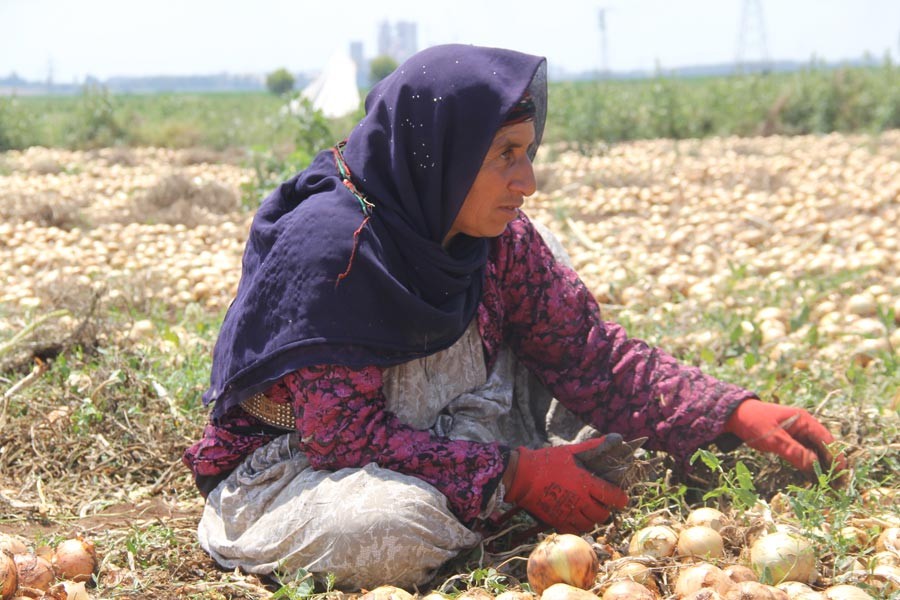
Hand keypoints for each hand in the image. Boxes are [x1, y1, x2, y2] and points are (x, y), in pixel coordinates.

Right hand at [504, 439, 628, 533]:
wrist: (522, 476)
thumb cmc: (547, 461)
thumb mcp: (570, 451)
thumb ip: (592, 447)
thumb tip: (615, 438)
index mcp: (586, 483)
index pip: (612, 496)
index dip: (620, 499)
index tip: (621, 499)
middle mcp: (580, 500)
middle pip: (602, 514)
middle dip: (605, 510)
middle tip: (600, 504)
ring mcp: (568, 512)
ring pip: (590, 524)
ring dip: (592, 519)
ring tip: (588, 511)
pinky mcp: (557, 521)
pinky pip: (574, 530)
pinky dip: (578, 526)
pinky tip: (575, 518)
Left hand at [724, 399, 846, 475]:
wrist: (736, 415)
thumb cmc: (754, 422)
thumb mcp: (774, 439)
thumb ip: (794, 452)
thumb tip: (815, 467)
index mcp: (805, 421)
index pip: (827, 440)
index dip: (836, 458)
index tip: (841, 475)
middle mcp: (805, 427)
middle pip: (824, 447)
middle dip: (832, 465)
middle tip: (837, 486)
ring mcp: (799, 434)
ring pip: (816, 452)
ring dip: (822, 467)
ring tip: (828, 486)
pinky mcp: (791, 441)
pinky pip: (805, 454)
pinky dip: (810, 465)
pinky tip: (813, 478)